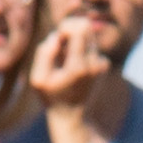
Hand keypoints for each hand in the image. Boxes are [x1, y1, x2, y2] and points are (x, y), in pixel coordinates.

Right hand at [32, 13, 125, 137]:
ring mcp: (102, 64)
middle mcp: (94, 63)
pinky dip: (81, 49)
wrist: (72, 115)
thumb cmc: (52, 96)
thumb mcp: (38, 79)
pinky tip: (73, 66)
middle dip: (70, 31)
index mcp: (79, 66)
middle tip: (60, 48)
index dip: (65, 27)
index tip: (57, 41)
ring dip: (75, 41)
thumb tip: (57, 36)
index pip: (80, 28)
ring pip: (88, 35)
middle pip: (86, 27)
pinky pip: (91, 45)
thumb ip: (44, 54)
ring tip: (65, 60)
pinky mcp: (104, 65)